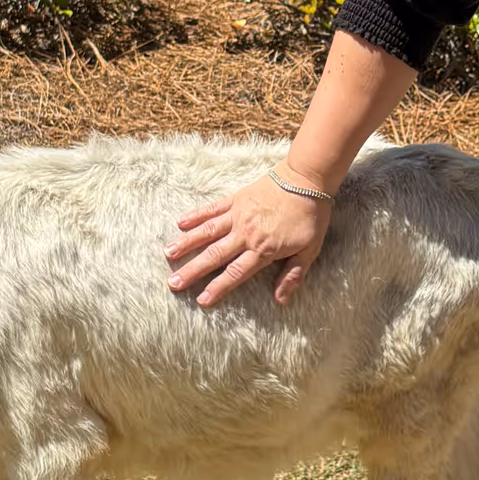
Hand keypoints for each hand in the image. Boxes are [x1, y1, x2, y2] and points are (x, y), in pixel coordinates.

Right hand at [166, 173, 330, 306]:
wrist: (307, 179)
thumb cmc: (311, 216)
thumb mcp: (309, 250)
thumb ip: (293, 274)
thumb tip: (281, 300)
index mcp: (264, 249)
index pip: (236, 273)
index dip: (218, 288)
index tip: (201, 301)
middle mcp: (246, 234)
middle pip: (215, 255)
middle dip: (193, 271)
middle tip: (173, 283)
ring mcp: (238, 215)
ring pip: (207, 232)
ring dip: (186, 244)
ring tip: (168, 254)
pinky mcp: (236, 199)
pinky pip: (212, 209)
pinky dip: (196, 215)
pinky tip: (180, 223)